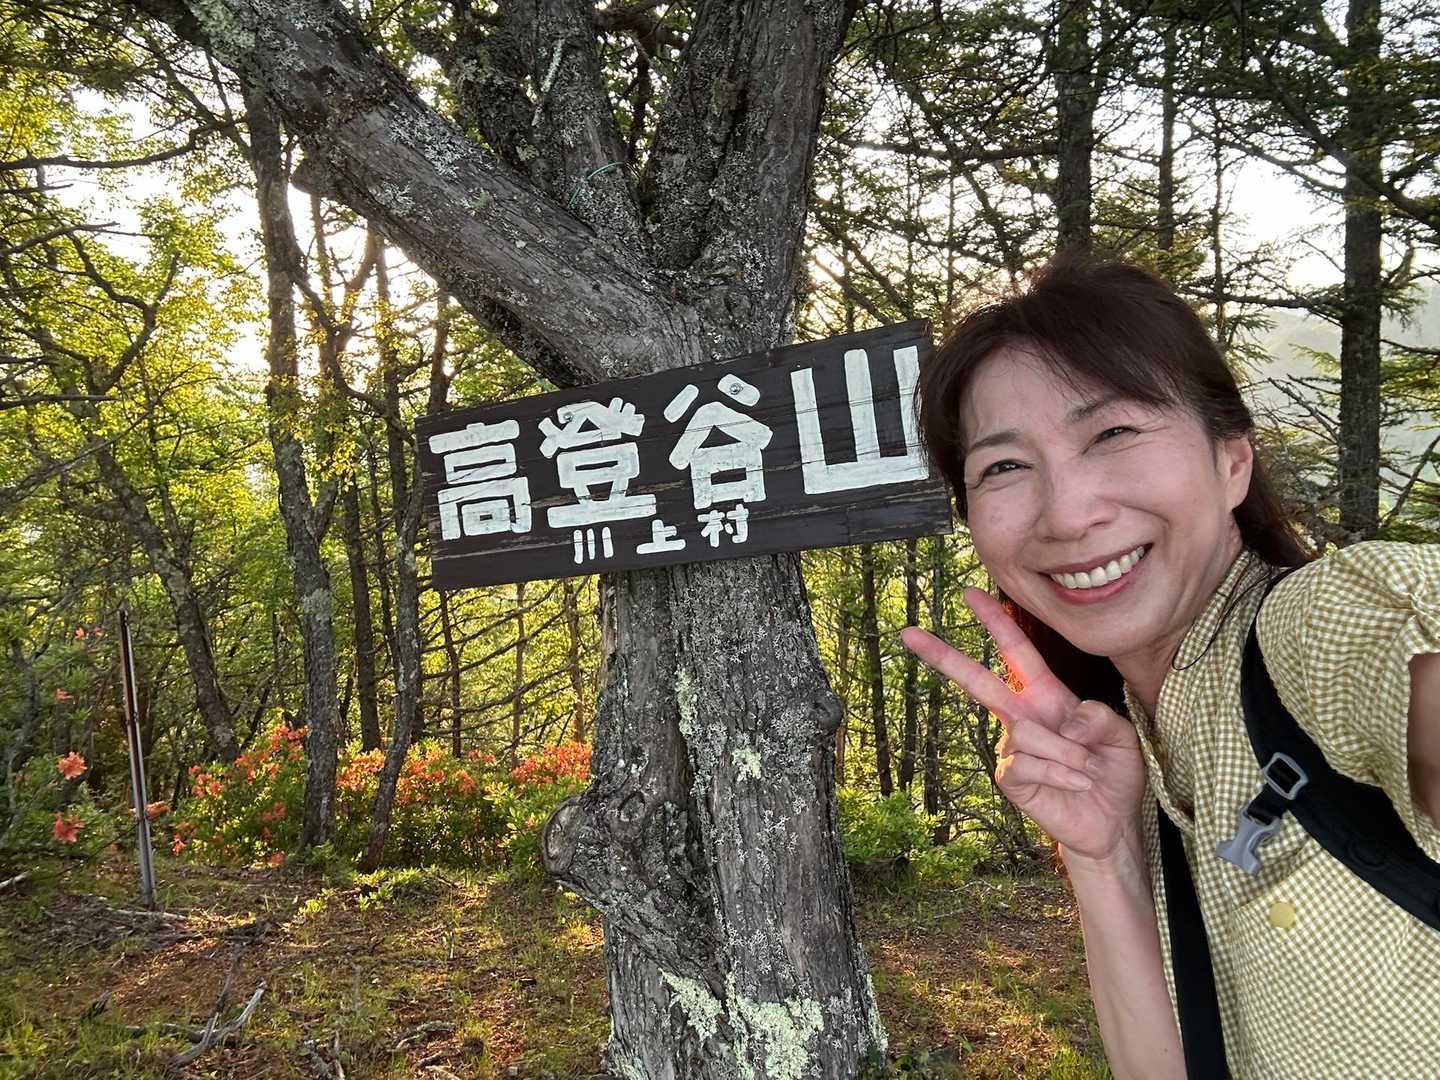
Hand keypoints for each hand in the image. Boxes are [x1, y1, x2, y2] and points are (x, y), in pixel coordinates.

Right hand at [899, 587, 1146, 862]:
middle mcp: (1022, 716)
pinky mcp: (1009, 777)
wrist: (1110, 823)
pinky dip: (1061, 773)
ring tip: (1086, 770)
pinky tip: (1075, 783)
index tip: (971, 594)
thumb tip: (1062, 720)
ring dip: (1069, 753)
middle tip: (908, 632)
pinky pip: (1028, 762)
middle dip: (942, 655)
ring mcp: (1011, 747)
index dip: (996, 622)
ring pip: (1027, 732)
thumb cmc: (1113, 772)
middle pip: (976, 681)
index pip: (1016, 652)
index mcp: (1046, 696)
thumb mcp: (1120, 734)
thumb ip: (1097, 716)